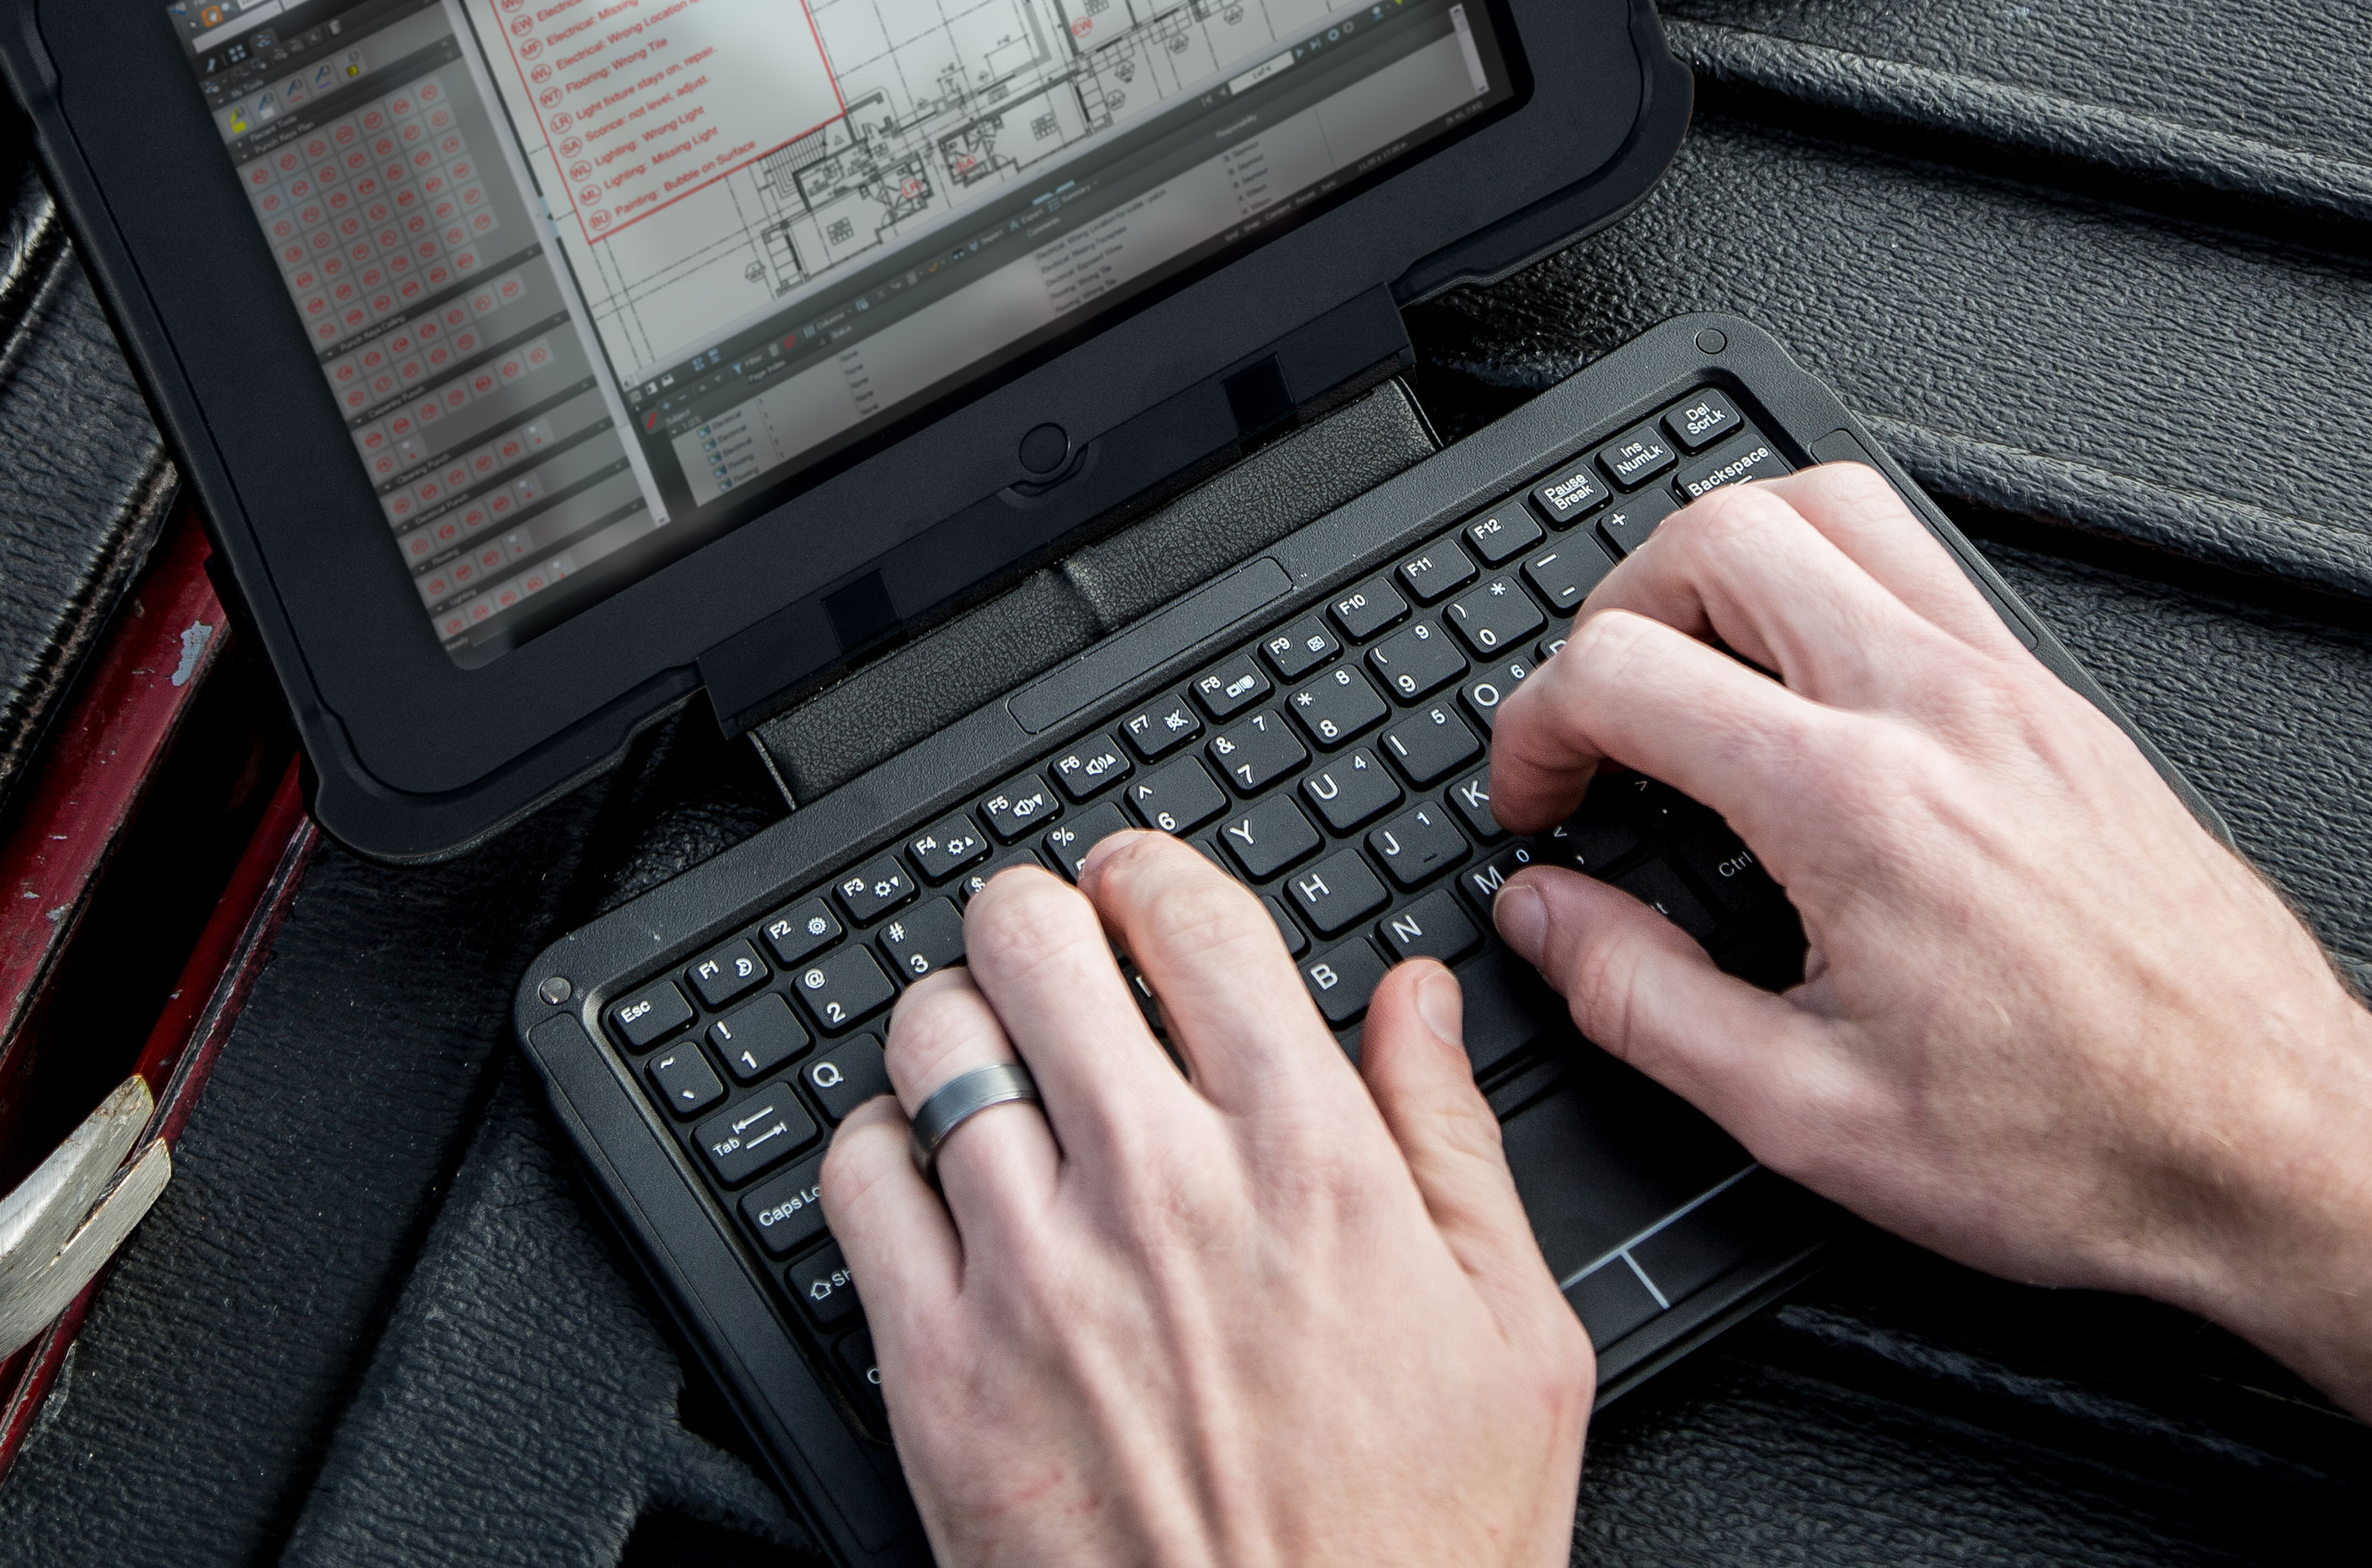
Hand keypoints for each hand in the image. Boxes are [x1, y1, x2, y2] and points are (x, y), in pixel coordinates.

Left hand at [820, 834, 1595, 1567]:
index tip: (1137, 888)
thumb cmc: (1418, 1556)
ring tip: (989, 1057)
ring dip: (958, 1022)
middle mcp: (1160, 1192)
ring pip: (932, 1038)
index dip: (1147, 871)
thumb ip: (1454, 1138)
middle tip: (1053, 949)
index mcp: (1309, 1163)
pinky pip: (854, 1179)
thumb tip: (1414, 1000)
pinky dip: (878, 1148)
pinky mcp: (937, 1371)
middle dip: (1040, 918)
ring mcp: (1034, 1275)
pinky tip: (930, 1178)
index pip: (1187, 917)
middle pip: (1035, 939)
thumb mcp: (1517, 1338)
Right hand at [1485, 461, 2371, 1448]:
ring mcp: (2007, 686)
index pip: (1625, 667)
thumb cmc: (2081, 1144)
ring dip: (1724, 559)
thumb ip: (1643, 1001)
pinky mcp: (2058, 698)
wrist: (2277, 1145)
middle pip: (1717, 534)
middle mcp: (1934, 710)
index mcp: (1855, 806)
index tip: (1539, 796)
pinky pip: (1921, 559)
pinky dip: (1832, 577)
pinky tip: (1807, 676)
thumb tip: (1546, 916)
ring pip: (1830, 503)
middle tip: (1597, 715)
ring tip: (1689, 657)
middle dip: (1612, 608)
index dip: (1534, 726)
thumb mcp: (1811, 1118)